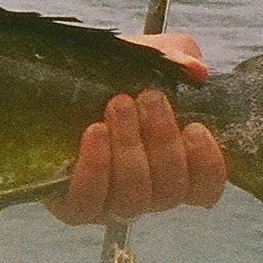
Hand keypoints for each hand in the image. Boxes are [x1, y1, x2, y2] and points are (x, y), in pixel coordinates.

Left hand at [45, 34, 226, 227]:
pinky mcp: (73, 206)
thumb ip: (178, 59)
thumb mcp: (149, 57)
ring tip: (118, 106)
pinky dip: (95, 169)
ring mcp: (111, 203)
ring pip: (133, 198)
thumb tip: (197, 70)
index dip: (207, 164)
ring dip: (129, 150)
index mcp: (175, 167)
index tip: (195, 127)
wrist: (54, 81)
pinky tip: (94, 132)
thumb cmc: (113, 76)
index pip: (206, 188)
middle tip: (149, 98)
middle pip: (169, 190)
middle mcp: (148, 192)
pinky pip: (88, 203)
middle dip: (163, 141)